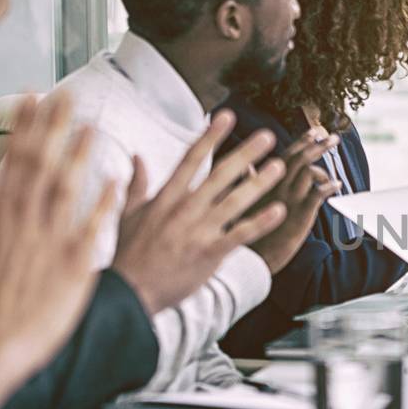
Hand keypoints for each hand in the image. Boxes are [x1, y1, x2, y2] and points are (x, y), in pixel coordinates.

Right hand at [0, 95, 115, 377]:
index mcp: (2, 217)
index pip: (15, 159)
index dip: (26, 126)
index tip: (35, 96)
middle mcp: (25, 222)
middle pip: (41, 165)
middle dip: (54, 127)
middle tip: (68, 95)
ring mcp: (50, 241)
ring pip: (66, 188)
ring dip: (79, 155)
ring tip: (93, 126)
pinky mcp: (74, 263)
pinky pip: (91, 227)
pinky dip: (102, 202)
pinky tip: (115, 179)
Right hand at [112, 111, 288, 314]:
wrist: (128, 292)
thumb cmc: (128, 254)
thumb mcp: (127, 214)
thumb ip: (136, 184)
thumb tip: (136, 157)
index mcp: (166, 197)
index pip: (191, 159)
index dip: (210, 136)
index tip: (226, 116)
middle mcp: (184, 209)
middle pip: (220, 175)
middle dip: (245, 153)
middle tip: (268, 135)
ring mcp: (198, 231)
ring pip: (235, 201)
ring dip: (259, 183)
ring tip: (280, 166)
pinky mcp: (209, 253)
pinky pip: (240, 235)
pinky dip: (260, 222)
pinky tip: (279, 210)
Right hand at [248, 133, 342, 272]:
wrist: (249, 258)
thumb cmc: (246, 231)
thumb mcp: (242, 202)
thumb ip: (248, 181)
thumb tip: (246, 165)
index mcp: (264, 182)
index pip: (286, 155)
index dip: (302, 141)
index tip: (315, 131)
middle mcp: (276, 186)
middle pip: (300, 158)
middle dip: (318, 144)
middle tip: (333, 137)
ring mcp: (288, 199)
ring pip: (309, 171)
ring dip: (324, 165)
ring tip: (334, 163)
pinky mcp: (299, 214)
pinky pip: (318, 193)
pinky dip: (329, 186)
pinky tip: (337, 185)